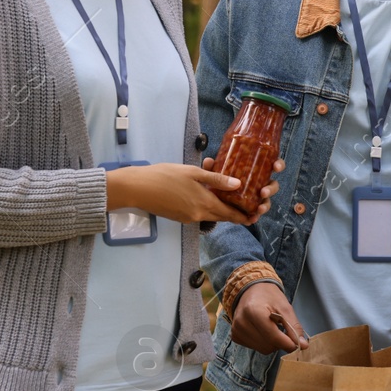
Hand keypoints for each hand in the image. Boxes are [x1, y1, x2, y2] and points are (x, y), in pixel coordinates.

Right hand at [106, 162, 274, 225]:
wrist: (135, 188)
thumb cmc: (163, 176)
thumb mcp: (192, 173)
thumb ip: (216, 179)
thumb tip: (238, 184)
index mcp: (204, 204)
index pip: (230, 214)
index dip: (244, 216)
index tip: (255, 215)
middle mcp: (198, 215)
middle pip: (222, 216)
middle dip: (235, 213)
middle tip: (247, 207)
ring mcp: (188, 218)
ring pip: (211, 215)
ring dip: (220, 209)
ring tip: (229, 198)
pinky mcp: (179, 217)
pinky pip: (199, 214)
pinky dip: (207, 207)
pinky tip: (207, 195)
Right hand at [229, 282, 308, 353]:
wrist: (251, 290)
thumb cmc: (269, 296)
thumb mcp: (285, 308)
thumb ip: (294, 327)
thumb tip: (303, 345)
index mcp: (254, 312)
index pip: (273, 337)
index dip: (288, 344)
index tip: (299, 344)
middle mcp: (241, 323)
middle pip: (268, 346)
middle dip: (281, 342)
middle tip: (284, 330)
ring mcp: (236, 331)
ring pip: (263, 349)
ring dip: (273, 343)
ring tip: (273, 328)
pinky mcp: (235, 336)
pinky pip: (255, 348)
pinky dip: (264, 343)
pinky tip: (264, 330)